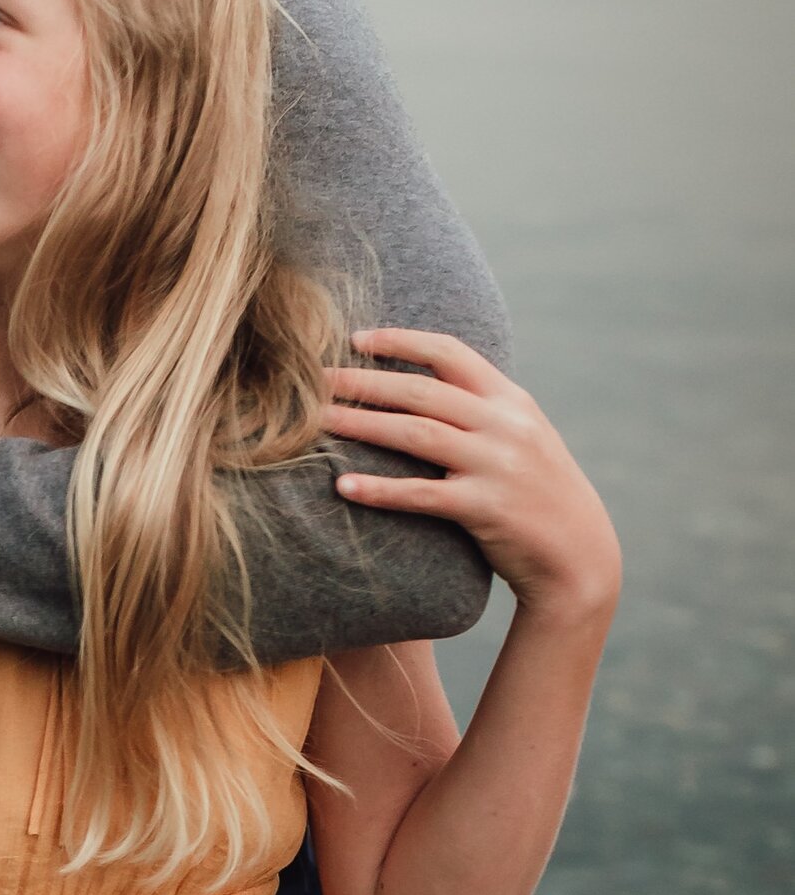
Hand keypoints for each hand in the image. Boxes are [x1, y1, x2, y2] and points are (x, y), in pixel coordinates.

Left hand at [326, 332, 621, 626]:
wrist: (578, 556)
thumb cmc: (538, 494)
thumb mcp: (522, 438)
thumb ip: (481, 410)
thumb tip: (425, 384)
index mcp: (511, 400)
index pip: (451, 353)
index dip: (400, 341)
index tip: (356, 339)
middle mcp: (506, 424)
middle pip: (422, 390)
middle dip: (364, 380)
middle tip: (315, 378)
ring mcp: (498, 465)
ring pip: (416, 433)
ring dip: (362, 424)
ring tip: (316, 422)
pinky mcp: (486, 508)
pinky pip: (421, 494)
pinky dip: (379, 490)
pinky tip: (343, 486)